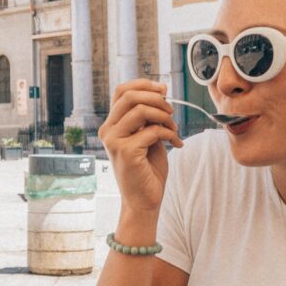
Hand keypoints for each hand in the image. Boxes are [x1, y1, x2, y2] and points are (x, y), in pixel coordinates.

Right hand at [99, 80, 183, 213]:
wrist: (144, 201)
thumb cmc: (147, 171)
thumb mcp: (148, 137)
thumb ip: (150, 116)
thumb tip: (161, 90)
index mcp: (112, 125)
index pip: (121, 91)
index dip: (143, 84)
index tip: (163, 89)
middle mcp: (108, 131)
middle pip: (129, 96)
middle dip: (156, 98)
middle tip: (171, 110)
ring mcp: (114, 141)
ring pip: (140, 109)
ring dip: (164, 116)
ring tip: (174, 129)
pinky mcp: (125, 151)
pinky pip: (152, 130)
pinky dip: (169, 133)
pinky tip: (177, 143)